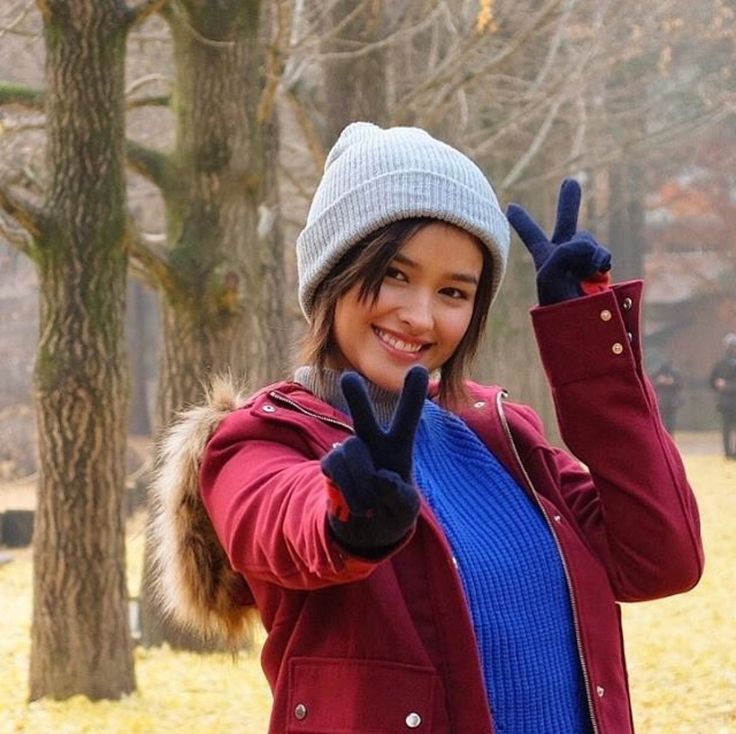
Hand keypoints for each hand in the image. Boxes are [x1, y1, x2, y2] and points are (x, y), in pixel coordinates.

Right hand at [320, 366, 427, 553]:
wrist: (366, 530)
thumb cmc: (393, 512)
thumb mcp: (406, 509)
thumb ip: (399, 495)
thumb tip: (380, 477)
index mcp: (398, 446)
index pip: (407, 418)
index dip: (412, 395)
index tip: (419, 369)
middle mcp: (372, 442)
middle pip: (363, 417)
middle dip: (355, 399)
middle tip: (348, 378)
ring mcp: (349, 452)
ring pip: (350, 452)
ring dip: (361, 481)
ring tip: (369, 505)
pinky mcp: (330, 466)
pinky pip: (335, 469)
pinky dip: (349, 491)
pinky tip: (356, 505)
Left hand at [506, 178, 611, 305]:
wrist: (579, 325)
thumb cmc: (556, 301)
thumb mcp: (551, 270)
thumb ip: (568, 247)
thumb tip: (589, 246)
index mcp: (545, 258)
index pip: (531, 234)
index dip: (522, 221)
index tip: (510, 207)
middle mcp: (564, 257)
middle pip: (566, 223)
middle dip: (569, 203)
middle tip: (571, 182)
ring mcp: (583, 262)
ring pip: (588, 241)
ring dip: (588, 253)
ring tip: (584, 272)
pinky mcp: (600, 269)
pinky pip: (602, 255)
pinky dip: (601, 261)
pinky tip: (598, 272)